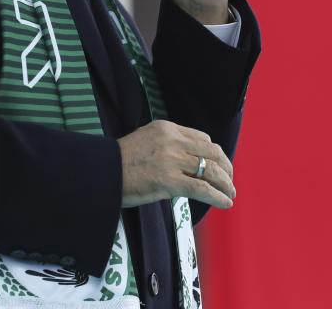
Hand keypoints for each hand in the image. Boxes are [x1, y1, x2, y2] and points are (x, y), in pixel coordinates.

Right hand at [117, 120, 235, 208]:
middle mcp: (173, 140)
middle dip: (225, 167)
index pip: (202, 138)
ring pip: (210, 170)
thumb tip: (186, 163)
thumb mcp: (145, 141)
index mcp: (167, 128)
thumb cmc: (118, 162)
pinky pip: (201, 188)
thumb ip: (166, 146)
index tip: (218, 165)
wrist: (100, 172)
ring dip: (225, 183)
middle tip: (230, 180)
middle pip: (211, 152)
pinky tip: (225, 203)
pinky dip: (217, 196)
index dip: (213, 153)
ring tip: (231, 193)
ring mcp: (171, 160)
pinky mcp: (169, 181)